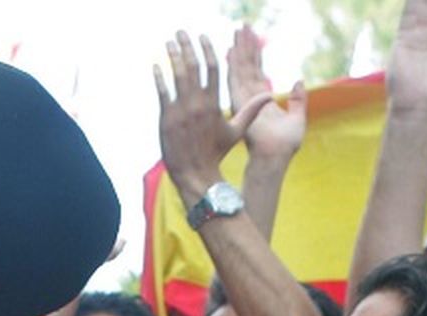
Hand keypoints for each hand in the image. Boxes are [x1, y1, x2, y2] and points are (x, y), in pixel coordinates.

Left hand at [155, 30, 272, 199]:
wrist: (195, 172)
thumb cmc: (216, 152)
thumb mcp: (236, 130)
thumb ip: (251, 110)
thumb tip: (271, 94)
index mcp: (215, 103)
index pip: (213, 69)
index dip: (207, 51)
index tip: (202, 37)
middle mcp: (198, 103)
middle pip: (193, 67)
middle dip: (187, 47)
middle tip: (180, 32)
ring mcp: (181, 110)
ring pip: (177, 77)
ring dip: (172, 57)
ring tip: (168, 42)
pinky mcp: (166, 118)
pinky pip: (162, 93)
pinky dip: (159, 78)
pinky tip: (155, 65)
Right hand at [228, 24, 306, 161]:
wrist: (274, 158)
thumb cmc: (285, 145)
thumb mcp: (298, 118)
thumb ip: (299, 100)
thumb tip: (299, 82)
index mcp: (263, 101)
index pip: (258, 72)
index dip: (255, 55)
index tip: (252, 38)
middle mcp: (250, 99)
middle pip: (247, 67)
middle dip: (245, 46)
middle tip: (242, 27)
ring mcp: (244, 101)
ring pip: (241, 69)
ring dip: (240, 49)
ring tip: (238, 31)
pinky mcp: (239, 104)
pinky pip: (236, 80)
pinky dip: (234, 64)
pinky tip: (232, 50)